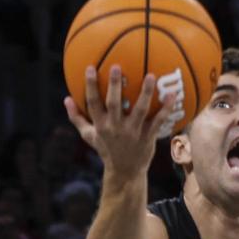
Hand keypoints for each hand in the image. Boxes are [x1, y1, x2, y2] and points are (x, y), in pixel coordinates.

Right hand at [64, 65, 176, 179]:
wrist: (125, 172)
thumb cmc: (106, 150)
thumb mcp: (89, 136)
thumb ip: (77, 118)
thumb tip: (66, 99)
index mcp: (100, 125)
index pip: (93, 103)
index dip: (91, 85)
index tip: (91, 68)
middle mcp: (116, 128)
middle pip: (114, 104)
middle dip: (115, 85)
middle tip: (117, 66)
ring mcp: (133, 132)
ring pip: (140, 110)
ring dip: (145, 93)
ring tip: (151, 76)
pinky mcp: (148, 137)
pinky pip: (158, 121)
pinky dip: (166, 109)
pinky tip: (172, 95)